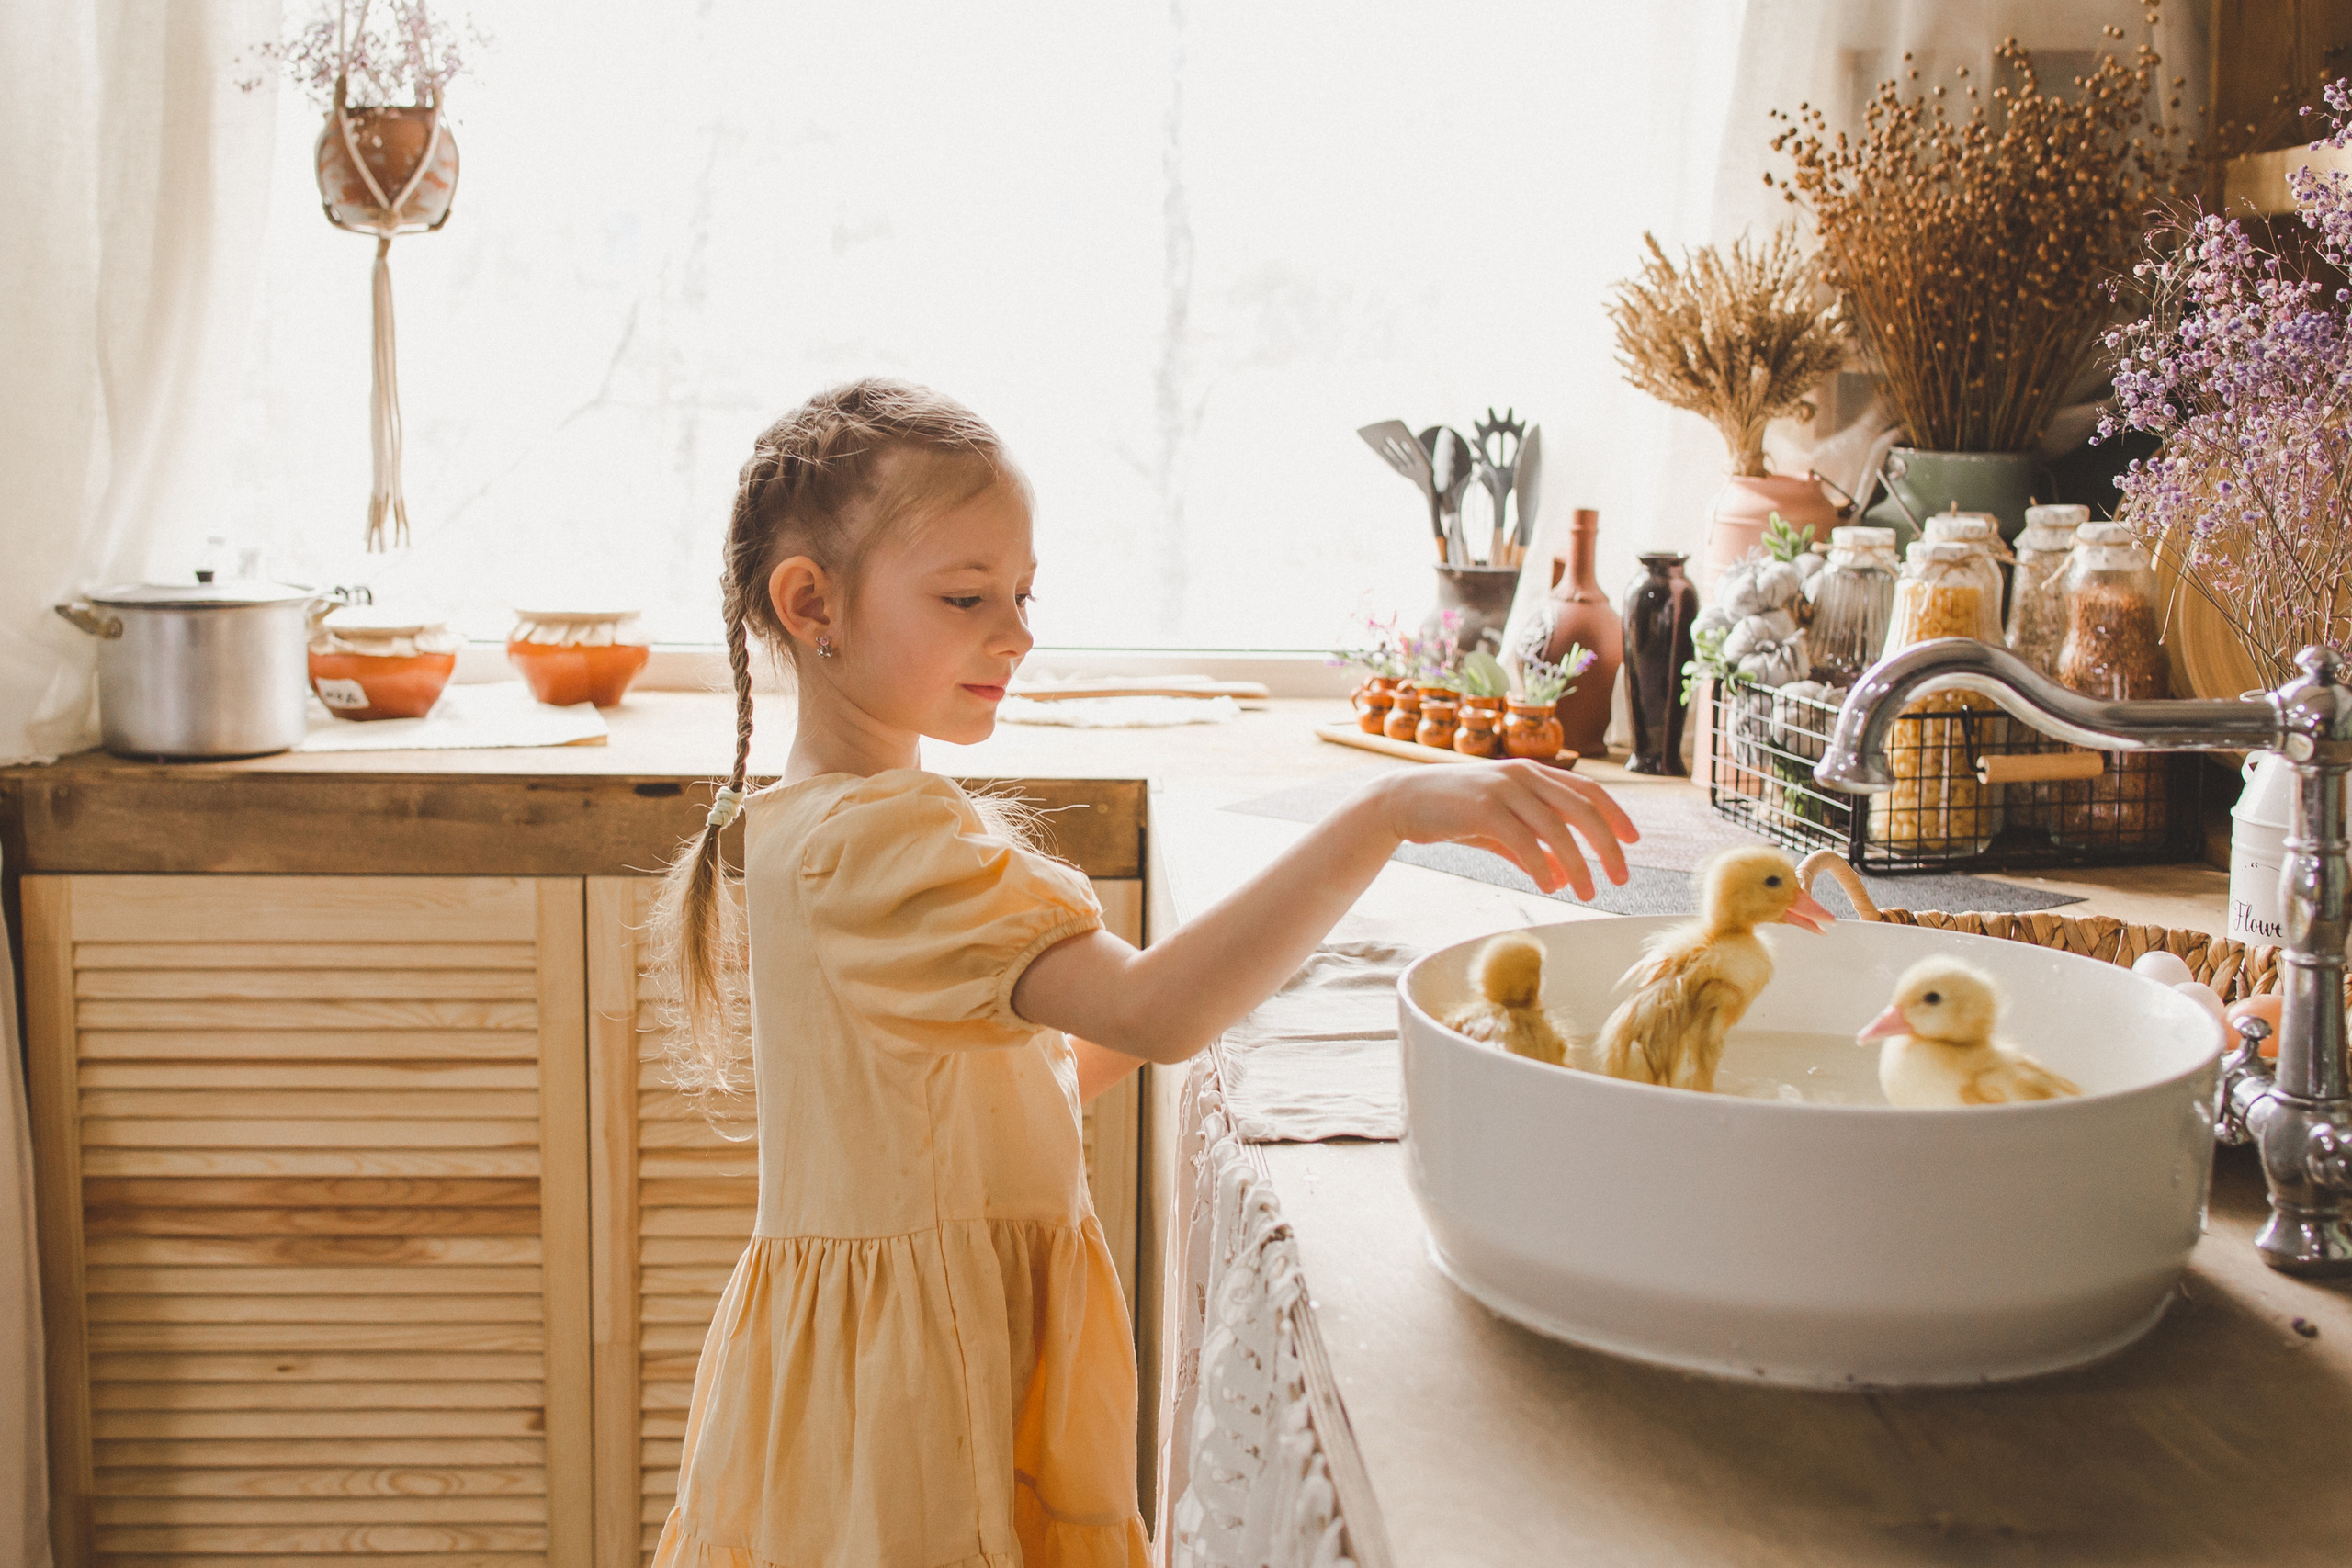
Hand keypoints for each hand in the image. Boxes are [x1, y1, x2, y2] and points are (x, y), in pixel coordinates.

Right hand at [1364, 761, 1638, 900]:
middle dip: (1607, 845)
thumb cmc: (1452, 814)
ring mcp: (1503, 788)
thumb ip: (1533, 850)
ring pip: (1557, 827)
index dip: (1615, 815)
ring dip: (1579, 863)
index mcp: (1533, 773)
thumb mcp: (1499, 829)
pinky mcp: (1483, 807)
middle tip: (1621, 877)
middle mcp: (1524, 775)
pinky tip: (1551, 887)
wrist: (1402, 801)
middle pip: (1582, 809)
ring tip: (1588, 892)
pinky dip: (1542, 865)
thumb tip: (1565, 877)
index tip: (1633, 841)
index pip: (1588, 790)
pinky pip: (1524, 840)